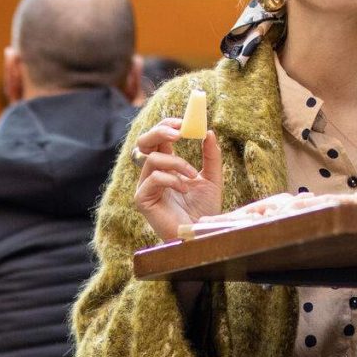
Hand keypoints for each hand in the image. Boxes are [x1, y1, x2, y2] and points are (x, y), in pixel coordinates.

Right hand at [131, 118, 222, 242]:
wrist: (200, 234)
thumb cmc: (204, 210)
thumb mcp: (213, 178)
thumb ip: (211, 156)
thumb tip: (209, 132)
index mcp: (166, 165)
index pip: (159, 137)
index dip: (169, 125)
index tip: (186, 121)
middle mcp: (152, 173)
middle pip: (144, 141)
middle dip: (161, 130)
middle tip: (180, 131)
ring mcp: (145, 186)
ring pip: (153, 159)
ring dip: (177, 163)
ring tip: (192, 175)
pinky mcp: (142, 199)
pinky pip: (153, 178)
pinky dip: (172, 179)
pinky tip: (184, 189)